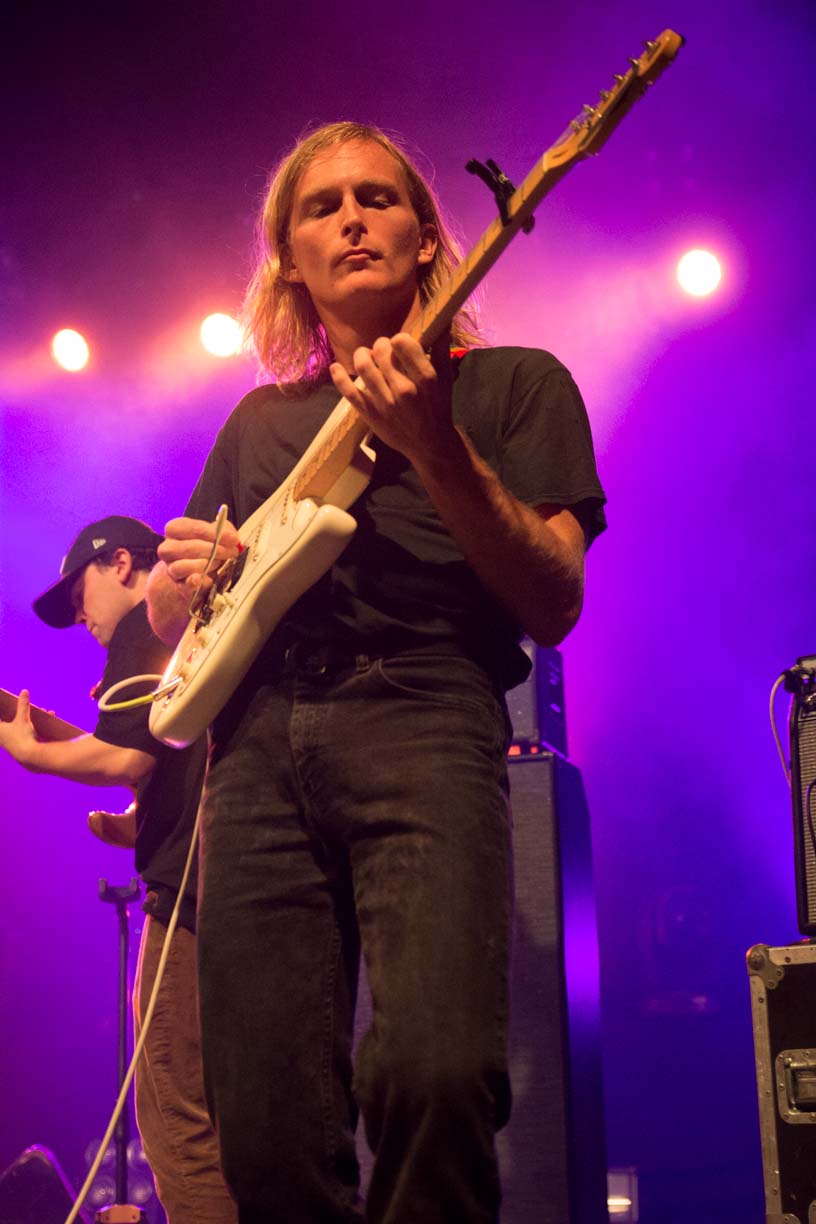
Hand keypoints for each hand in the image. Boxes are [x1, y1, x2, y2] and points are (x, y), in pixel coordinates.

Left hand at [0, 690, 37, 765]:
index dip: (2, 710)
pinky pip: (26, 733)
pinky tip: (46, 721)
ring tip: (43, 712)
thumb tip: (24, 691)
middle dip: (19, 713)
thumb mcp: (23, 718)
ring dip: (29, 720)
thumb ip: (23, 705)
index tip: (4, 703)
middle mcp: (3, 737)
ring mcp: (12, 743)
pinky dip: (33, 727)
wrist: (31, 758)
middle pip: (7, 722)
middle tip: (22, 707)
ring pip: (19, 728)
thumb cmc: (22, 737)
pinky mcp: (22, 747)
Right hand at [157, 514, 240, 585]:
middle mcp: (169, 549)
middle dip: (213, 549)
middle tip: (231, 552)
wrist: (201, 572)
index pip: (187, 527)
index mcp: (175, 530)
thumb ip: (224, 529)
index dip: (211, 532)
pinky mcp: (180, 585)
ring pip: (181, 566)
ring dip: (205, 564)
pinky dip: (193, 582)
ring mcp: (171, 568)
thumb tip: (230, 535)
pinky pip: (183, 585)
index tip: (232, 538)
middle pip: (187, 547)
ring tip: (219, 563)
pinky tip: (200, 579)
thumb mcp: (216, 534)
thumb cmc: (206, 548)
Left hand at [329, 332, 457, 466]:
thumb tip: (441, 318)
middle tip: (383, 350)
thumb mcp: (446, 378)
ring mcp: (385, 403)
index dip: (398, 338)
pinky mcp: (370, 414)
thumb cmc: (438, 408)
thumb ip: (441, 347)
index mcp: (425, 378)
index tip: (399, 343)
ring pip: (364, 366)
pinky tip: (336, 367)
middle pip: (381, 352)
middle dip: (381, 345)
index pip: (402, 343)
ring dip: (362, 354)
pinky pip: (349, 392)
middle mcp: (404, 390)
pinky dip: (339, 376)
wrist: (429, 444)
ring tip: (367, 355)